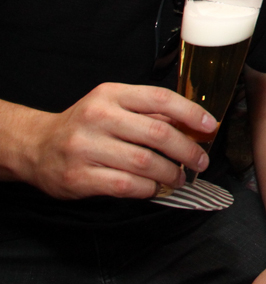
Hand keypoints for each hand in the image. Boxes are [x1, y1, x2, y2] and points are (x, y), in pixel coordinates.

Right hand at [23, 82, 214, 198]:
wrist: (37, 146)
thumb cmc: (86, 125)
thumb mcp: (114, 106)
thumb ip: (149, 113)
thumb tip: (193, 125)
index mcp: (111, 95)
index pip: (160, 98)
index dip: (190, 112)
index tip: (210, 126)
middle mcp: (98, 117)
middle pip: (157, 133)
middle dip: (187, 150)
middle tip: (201, 160)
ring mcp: (86, 147)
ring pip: (145, 162)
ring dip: (171, 173)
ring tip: (180, 178)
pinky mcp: (79, 176)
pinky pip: (126, 185)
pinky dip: (149, 188)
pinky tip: (156, 187)